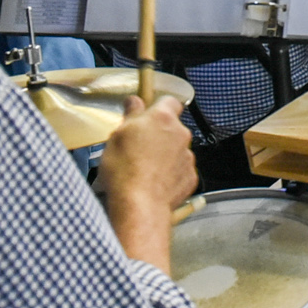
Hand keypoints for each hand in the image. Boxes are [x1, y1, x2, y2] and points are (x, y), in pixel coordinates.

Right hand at [99, 94, 195, 272]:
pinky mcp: (190, 178)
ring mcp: (188, 157)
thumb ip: (131, 115)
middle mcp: (181, 134)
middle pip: (172, 128)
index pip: (169, 101)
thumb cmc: (124, 169)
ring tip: (143, 169)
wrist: (139, 205)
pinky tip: (153, 182)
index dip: (158, 107)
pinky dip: (169, 174)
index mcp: (163, 118)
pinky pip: (180, 170)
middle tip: (137, 147)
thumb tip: (135, 102)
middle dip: (158, 134)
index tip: (146, 115)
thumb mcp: (118, 135)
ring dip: (164, 155)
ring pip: (176, 150)